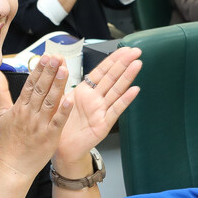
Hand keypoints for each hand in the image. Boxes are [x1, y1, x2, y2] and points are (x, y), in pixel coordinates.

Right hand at [0, 59, 71, 180]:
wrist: (13, 165)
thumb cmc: (9, 141)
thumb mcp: (2, 114)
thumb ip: (0, 90)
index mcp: (19, 107)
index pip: (30, 84)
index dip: (38, 70)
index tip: (46, 57)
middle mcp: (30, 114)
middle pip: (40, 89)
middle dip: (49, 72)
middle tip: (56, 57)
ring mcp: (40, 125)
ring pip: (50, 101)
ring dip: (57, 86)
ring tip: (64, 70)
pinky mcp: (50, 136)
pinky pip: (57, 121)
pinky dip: (63, 111)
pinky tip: (70, 99)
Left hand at [54, 47, 142, 169]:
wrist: (61, 148)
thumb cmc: (62, 124)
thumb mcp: (60, 98)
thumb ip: (62, 78)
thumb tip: (60, 58)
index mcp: (85, 91)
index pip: (102, 71)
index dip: (113, 59)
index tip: (125, 49)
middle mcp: (96, 99)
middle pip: (112, 78)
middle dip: (124, 64)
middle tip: (136, 52)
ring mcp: (101, 111)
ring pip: (116, 91)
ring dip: (127, 77)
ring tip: (137, 65)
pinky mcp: (103, 124)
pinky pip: (115, 110)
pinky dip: (125, 100)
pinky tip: (134, 90)